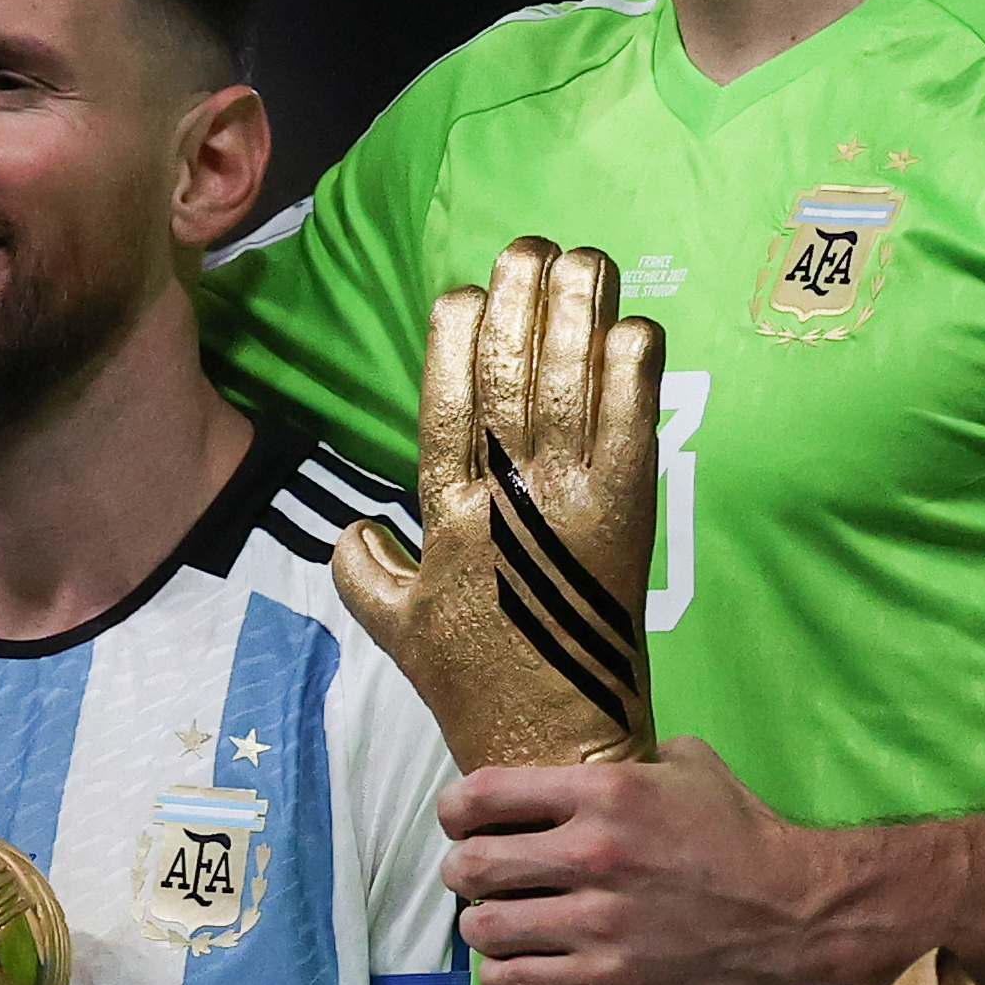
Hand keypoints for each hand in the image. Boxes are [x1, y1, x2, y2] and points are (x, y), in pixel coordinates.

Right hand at [329, 235, 661, 772]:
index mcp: (445, 511)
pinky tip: (633, 327)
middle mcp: (507, 493)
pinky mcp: (628, 514)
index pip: (443, 397)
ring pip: (574, 379)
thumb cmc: (472, 680)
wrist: (556, 737)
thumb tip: (351, 526)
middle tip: (531, 248)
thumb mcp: (394, 626)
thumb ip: (362, 569)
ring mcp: (571, 500)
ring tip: (584, 259)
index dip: (454, 333)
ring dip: (581, 311)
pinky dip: (634, 371)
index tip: (462, 288)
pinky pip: (633, 422)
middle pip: (512, 370)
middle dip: (521, 298)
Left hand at [439, 740, 818, 984]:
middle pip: (471, 864)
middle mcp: (590, 853)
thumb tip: (589, 763)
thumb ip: (631, 759)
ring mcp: (596, 923)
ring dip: (482, 926)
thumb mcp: (691, 765)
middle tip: (475, 877)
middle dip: (462, 871)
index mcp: (605, 792)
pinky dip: (503, 974)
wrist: (796, 912)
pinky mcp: (606, 980)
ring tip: (497, 925)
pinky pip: (514, 981)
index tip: (457, 820)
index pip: (485, 794)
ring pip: (485, 928)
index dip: (454, 809)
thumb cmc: (745, 834)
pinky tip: (519, 964)